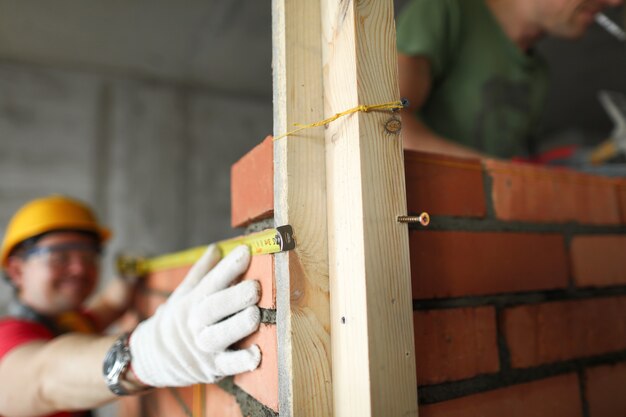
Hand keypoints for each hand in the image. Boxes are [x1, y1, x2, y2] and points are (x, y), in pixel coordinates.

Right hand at [129, 245, 260, 386]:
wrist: (151, 358)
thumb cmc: (175, 320)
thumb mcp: (182, 294)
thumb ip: (202, 272)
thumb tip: (217, 247)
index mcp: (191, 302)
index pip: (211, 282)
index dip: (228, 267)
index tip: (246, 252)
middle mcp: (196, 324)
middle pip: (214, 309)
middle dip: (235, 297)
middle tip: (255, 287)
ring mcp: (204, 347)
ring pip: (220, 336)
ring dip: (238, 325)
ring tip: (255, 315)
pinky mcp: (212, 368)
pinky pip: (227, 366)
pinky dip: (241, 361)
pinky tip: (256, 355)